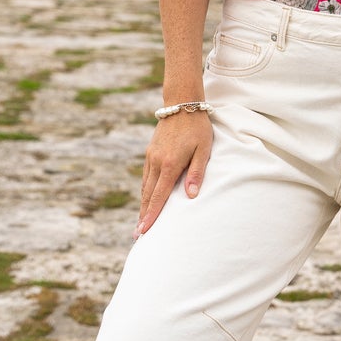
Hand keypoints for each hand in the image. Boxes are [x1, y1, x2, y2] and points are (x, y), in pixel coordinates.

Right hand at [137, 111, 212, 236]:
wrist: (182, 104)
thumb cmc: (198, 128)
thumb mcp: (203, 150)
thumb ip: (197, 173)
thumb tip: (191, 196)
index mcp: (170, 164)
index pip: (159, 196)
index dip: (151, 215)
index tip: (144, 231)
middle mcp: (156, 162)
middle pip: (147, 195)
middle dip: (143, 216)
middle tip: (137, 236)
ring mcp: (151, 156)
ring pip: (145, 186)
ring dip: (142, 205)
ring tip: (140, 222)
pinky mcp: (151, 152)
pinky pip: (146, 176)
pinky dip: (145, 190)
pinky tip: (146, 198)